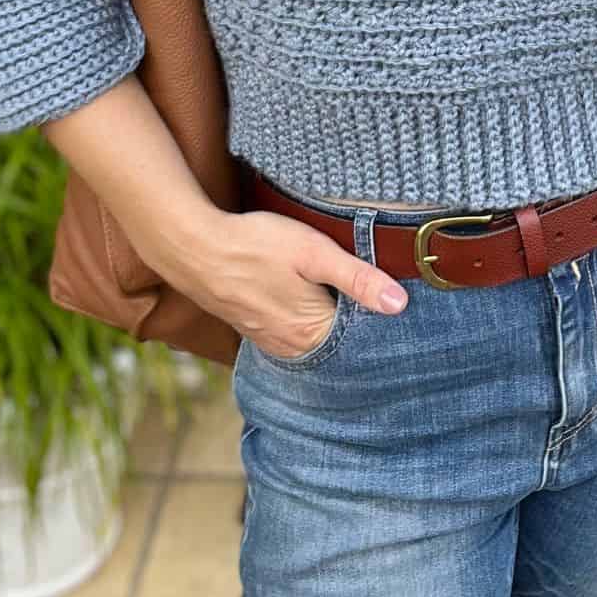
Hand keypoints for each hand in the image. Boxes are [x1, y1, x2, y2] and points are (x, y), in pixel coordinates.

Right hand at [146, 207, 409, 359]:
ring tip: (343, 292)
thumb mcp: (314, 253)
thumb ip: (358, 279)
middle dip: (358, 320)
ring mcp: (274, 343)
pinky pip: (296, 332)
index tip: (392, 294)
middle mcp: (295, 350)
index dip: (379, 314)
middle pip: (342, 340)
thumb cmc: (257, 246)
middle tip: (370, 288)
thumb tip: (400, 304)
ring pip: (319, 337)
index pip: (364, 337)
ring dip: (333, 319)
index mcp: (314, 336)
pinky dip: (310, 318)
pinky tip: (312, 297)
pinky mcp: (259, 331)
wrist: (196, 248)